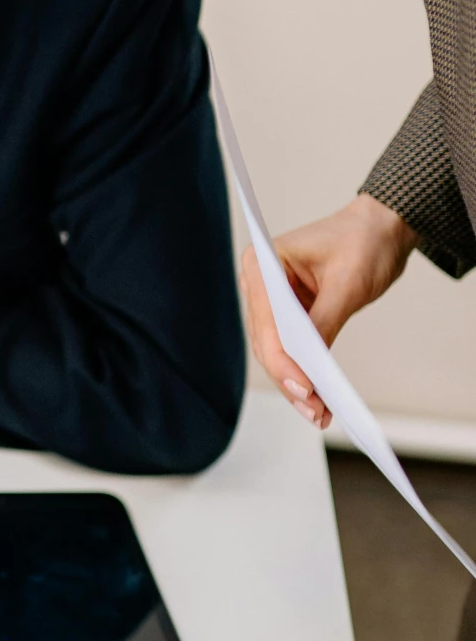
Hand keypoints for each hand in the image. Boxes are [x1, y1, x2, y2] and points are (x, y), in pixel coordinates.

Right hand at [240, 193, 415, 427]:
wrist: (382, 226)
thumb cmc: (364, 241)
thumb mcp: (348, 283)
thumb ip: (325, 321)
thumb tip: (311, 364)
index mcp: (262, 265)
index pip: (267, 323)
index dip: (283, 360)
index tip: (306, 387)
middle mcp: (259, 284)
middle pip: (267, 344)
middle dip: (289, 380)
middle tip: (314, 410)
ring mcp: (271, 301)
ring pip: (276, 354)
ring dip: (295, 384)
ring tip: (318, 414)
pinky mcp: (289, 315)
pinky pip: (292, 351)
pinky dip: (305, 374)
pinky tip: (319, 399)